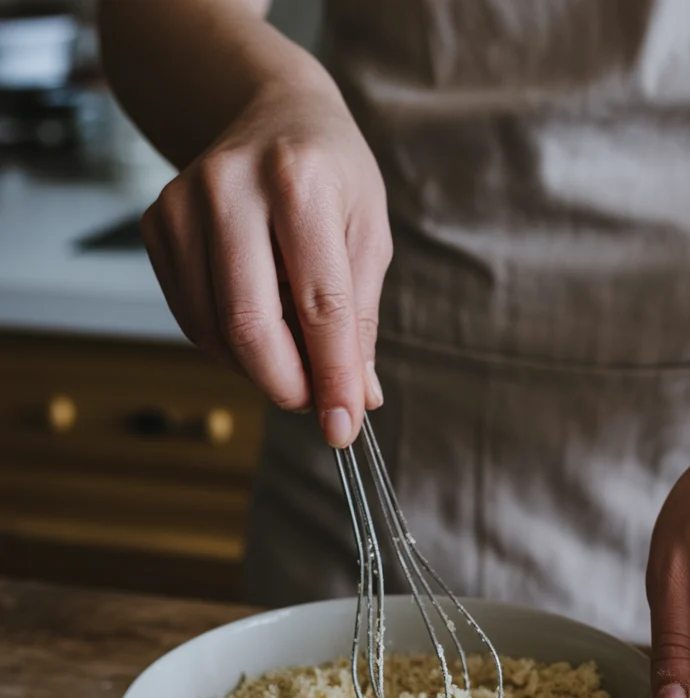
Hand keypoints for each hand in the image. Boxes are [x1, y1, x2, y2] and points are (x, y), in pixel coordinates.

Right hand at [141, 69, 391, 446]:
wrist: (269, 112)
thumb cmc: (330, 175)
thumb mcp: (368, 234)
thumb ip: (360, 317)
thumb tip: (358, 397)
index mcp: (299, 181)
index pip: (319, 305)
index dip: (333, 377)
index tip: (344, 428)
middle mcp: (231, 186)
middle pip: (250, 324)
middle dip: (287, 384)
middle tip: (315, 403)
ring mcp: (182, 205)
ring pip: (214, 331)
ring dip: (259, 368)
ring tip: (295, 356)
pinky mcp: (156, 225)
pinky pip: (192, 318)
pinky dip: (229, 346)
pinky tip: (259, 326)